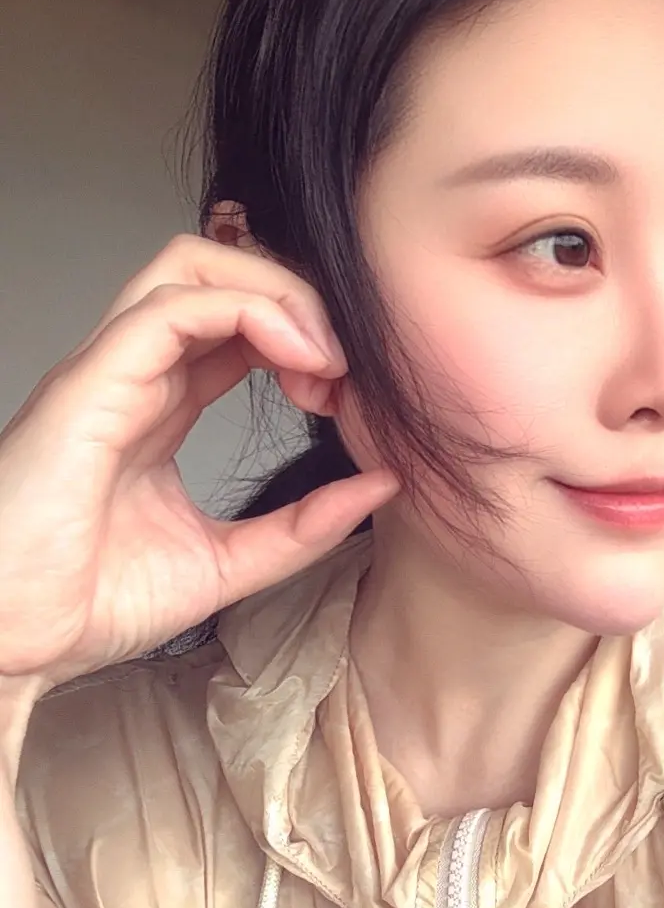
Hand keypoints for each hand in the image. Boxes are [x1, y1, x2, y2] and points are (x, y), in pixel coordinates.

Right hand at [0, 234, 398, 692]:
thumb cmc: (86, 604)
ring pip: (193, 264)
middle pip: (218, 272)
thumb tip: (383, 484)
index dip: (303, 336)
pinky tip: (297, 361)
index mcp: (156, 405)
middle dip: (296, 299)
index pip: (236, 323)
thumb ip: (303, 528)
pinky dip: (250, 312)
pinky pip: (173, 305)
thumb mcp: (228, 564)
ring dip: (277, 293)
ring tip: (324, 358)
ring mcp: (107, 370)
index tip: (345, 393)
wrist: (12, 642)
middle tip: (341, 370)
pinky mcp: (92, 381)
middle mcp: (131, 373)